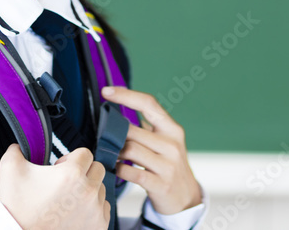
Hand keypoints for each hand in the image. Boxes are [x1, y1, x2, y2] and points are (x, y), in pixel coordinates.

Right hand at [0, 143, 109, 229]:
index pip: (85, 153)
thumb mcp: (10, 170)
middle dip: (83, 172)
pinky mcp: (98, 226)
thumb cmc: (17, 208)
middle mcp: (88, 191)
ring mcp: (95, 211)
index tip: (60, 168)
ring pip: (101, 189)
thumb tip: (19, 145)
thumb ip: (16, 149)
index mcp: (72, 173)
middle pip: (97, 169)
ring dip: (88, 190)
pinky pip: (104, 209)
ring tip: (68, 200)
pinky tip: (75, 213)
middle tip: (65, 182)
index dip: (71, 158)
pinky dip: (93, 208)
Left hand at [101, 86, 202, 214]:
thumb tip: (120, 107)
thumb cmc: (169, 164)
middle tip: (103, 136)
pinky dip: (119, 169)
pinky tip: (115, 168)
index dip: (125, 95)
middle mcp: (172, 144)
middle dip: (113, 133)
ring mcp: (168, 165)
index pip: (148, 103)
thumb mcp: (166, 141)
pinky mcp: (160, 184)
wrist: (186, 197)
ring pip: (129, 150)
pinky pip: (131, 172)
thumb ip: (148, 126)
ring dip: (114, 151)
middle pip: (132, 130)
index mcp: (172, 129)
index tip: (106, 91)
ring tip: (109, 153)